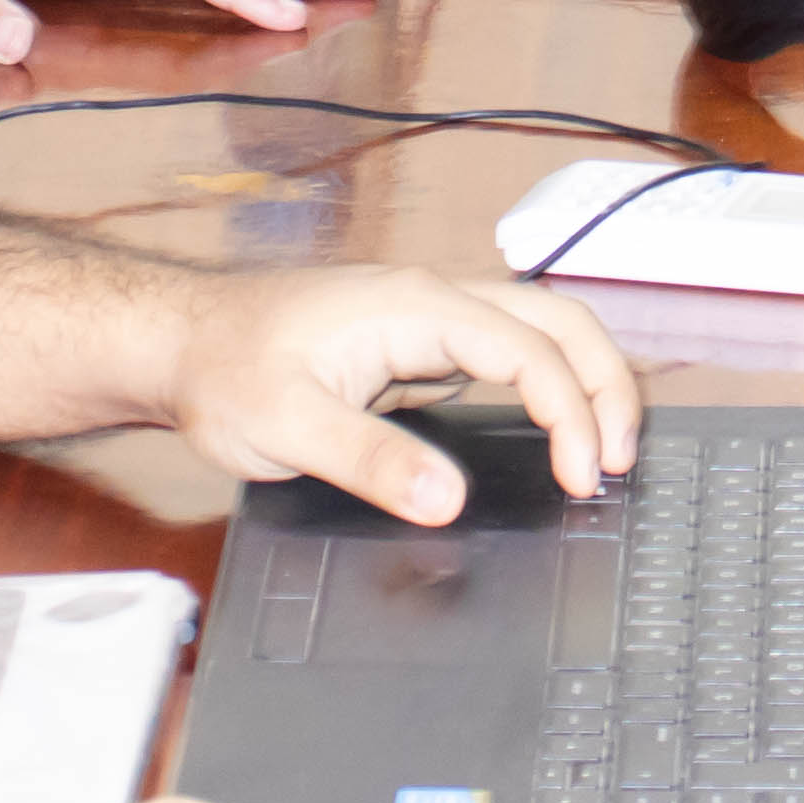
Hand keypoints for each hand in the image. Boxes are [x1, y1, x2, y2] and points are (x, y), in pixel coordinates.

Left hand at [160, 263, 644, 513]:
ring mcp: (428, 322)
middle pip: (558, 322)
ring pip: (540, 333)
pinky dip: (549, 391)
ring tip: (607, 451)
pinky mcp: (418, 348)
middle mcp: (432, 303)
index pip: (528, 350)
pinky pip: (507, 357)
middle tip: (623, 463)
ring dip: (585, 382)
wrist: (180, 339)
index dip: (571, 414)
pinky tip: (554, 436)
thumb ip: (370, 460)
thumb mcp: (286, 425)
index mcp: (413, 307)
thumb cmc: (224, 368)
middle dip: (607, 385)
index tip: (583, 478)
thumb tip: (446, 499)